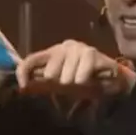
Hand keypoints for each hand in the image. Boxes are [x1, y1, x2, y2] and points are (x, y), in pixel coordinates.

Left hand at [16, 40, 134, 96]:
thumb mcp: (61, 82)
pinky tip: (91, 79)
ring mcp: (78, 48)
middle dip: (59, 84)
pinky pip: (80, 76)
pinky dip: (84, 82)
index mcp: (53, 52)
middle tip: (71, 84)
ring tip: (82, 81)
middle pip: (49, 73)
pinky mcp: (92, 53)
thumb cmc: (84, 79)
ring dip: (75, 84)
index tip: (23, 86)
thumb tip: (23, 87)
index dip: (23, 73)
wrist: (113, 80)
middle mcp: (64, 47)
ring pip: (66, 77)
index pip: (31, 60)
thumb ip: (42, 83)